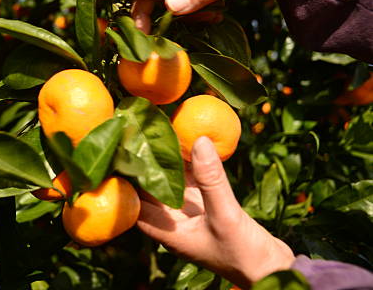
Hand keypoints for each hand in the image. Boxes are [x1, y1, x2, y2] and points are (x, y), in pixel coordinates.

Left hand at [137, 137, 294, 287]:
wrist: (273, 271)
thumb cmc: (244, 253)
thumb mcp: (225, 214)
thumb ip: (211, 179)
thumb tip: (198, 140)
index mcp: (168, 232)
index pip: (136, 204)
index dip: (129, 179)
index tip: (128, 151)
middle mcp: (174, 222)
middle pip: (152, 189)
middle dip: (148, 163)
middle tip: (145, 132)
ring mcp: (190, 214)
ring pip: (172, 183)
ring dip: (170, 161)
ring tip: (164, 130)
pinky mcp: (206, 207)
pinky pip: (193, 182)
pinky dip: (191, 165)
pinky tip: (190, 142)